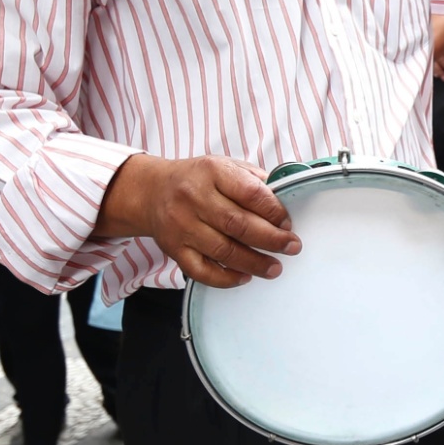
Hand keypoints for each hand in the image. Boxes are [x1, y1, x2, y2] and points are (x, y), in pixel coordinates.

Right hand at [104, 154, 299, 287]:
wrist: (152, 191)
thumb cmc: (196, 179)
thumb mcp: (223, 166)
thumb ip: (252, 180)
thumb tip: (285, 197)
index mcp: (212, 172)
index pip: (249, 192)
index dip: (273, 211)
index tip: (287, 223)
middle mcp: (194, 198)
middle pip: (238, 224)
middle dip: (271, 239)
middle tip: (291, 247)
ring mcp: (181, 225)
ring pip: (223, 250)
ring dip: (254, 262)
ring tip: (274, 268)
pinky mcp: (173, 249)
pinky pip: (201, 270)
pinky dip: (225, 278)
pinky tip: (244, 277)